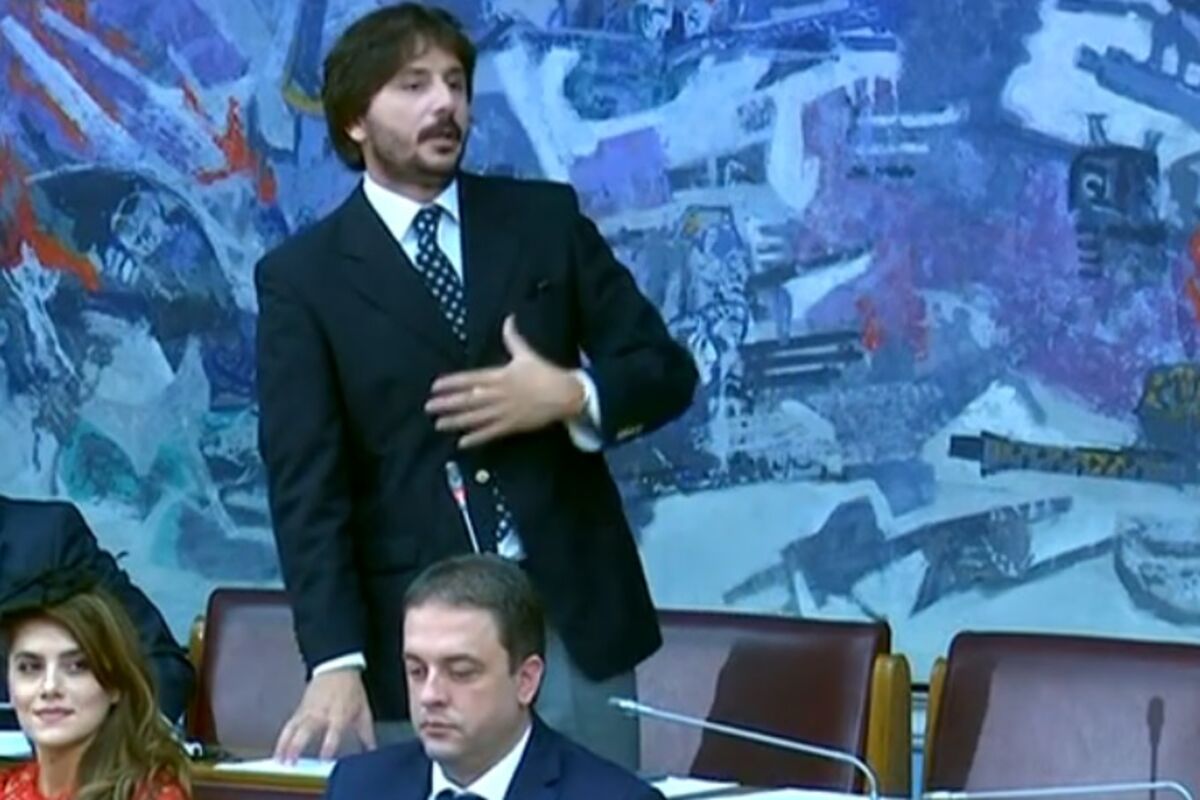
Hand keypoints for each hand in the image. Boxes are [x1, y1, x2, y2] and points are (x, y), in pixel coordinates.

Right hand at [274, 669, 375, 761]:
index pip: (333, 732)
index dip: (328, 746)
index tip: (323, 760)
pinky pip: (289, 726)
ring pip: (293, 728)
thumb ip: (367, 732)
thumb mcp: (363, 709)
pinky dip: (282, 739)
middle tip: (292, 762)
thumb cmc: (351, 689)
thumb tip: (373, 750)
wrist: (337, 668)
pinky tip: (278, 751)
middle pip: (306, 730)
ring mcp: (308, 711)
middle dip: (298, 746)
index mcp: (339, 713)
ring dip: (285, 745)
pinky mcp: (299, 710)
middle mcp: (321, 713)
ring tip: (280, 760)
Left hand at [426, 315, 584, 447]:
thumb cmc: (545, 373)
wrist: (565, 394)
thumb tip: (508, 318)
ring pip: (476, 417)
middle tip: (429, 407)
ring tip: (439, 424)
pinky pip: (491, 433)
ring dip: (457, 421)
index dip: (452, 383)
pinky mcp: (513, 425)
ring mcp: (505, 411)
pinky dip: (477, 438)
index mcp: (500, 376)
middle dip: (448, 403)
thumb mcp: (527, 354)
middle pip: (469, 400)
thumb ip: (513, 338)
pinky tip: (462, 443)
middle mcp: (499, 394)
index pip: (470, 379)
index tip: (435, 386)